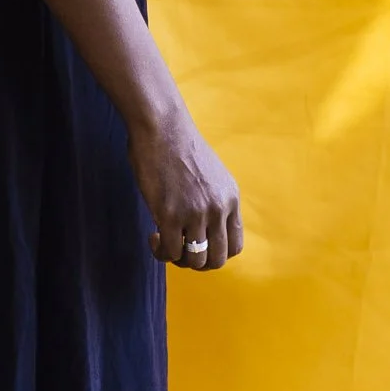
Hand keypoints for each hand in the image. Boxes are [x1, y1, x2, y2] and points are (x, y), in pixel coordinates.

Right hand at [128, 103, 242, 270]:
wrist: (162, 127)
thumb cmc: (179, 147)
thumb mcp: (211, 175)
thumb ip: (213, 200)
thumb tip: (204, 227)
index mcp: (231, 198)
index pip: (235, 246)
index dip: (216, 253)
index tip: (198, 245)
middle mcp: (218, 209)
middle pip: (216, 259)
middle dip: (197, 263)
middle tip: (180, 250)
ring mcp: (195, 213)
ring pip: (194, 260)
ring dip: (178, 259)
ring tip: (165, 243)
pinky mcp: (171, 215)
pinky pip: (170, 252)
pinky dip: (161, 251)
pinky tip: (154, 235)